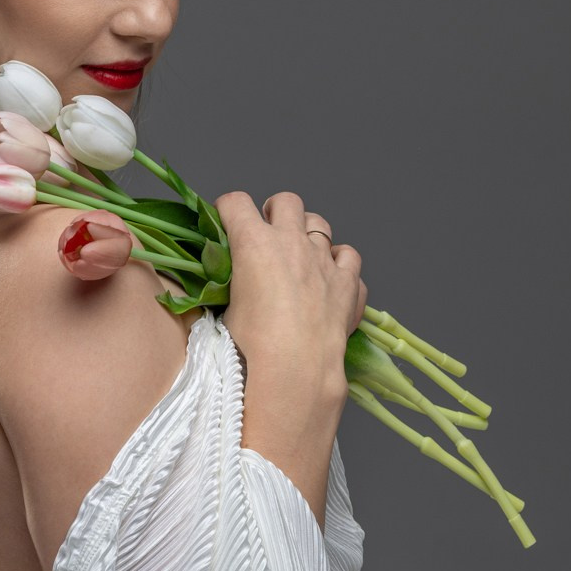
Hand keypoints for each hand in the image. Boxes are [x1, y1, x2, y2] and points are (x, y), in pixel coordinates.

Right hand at [214, 190, 366, 392]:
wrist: (295, 368)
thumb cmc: (251, 346)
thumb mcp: (224, 311)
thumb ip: (225, 287)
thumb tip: (223, 286)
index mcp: (254, 243)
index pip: (236, 203)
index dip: (226, 210)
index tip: (224, 222)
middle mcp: (291, 242)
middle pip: (285, 201)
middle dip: (274, 211)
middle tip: (267, 232)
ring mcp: (323, 259)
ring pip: (320, 223)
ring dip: (308, 232)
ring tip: (300, 253)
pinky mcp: (348, 281)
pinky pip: (348, 256)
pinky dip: (339, 262)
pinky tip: (330, 277)